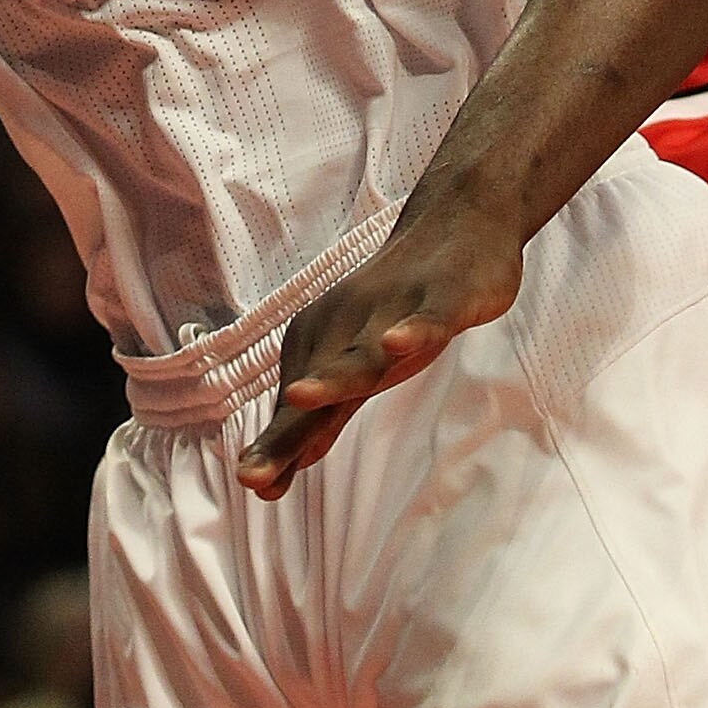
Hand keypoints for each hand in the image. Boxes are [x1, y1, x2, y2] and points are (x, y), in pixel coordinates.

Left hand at [236, 205, 522, 501]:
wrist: (457, 223)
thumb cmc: (398, 306)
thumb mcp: (360, 369)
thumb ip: (320, 420)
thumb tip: (275, 473)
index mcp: (326, 347)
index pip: (301, 412)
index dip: (278, 449)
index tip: (252, 484)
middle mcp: (352, 329)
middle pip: (319, 388)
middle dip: (287, 431)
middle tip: (250, 472)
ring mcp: (397, 311)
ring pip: (366, 353)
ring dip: (333, 376)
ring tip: (300, 398)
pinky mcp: (445, 296)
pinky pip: (428, 318)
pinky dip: (412, 331)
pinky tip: (395, 345)